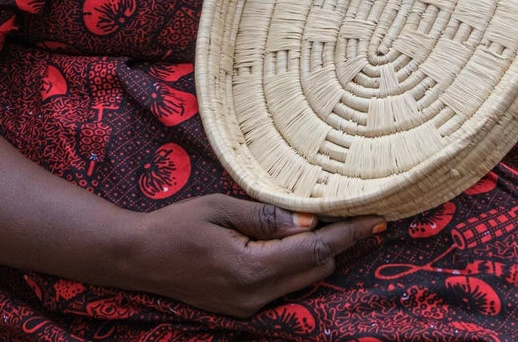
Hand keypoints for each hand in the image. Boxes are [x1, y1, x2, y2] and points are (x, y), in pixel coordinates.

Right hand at [130, 194, 383, 317]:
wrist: (138, 259)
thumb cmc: (176, 225)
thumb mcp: (219, 208)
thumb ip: (266, 218)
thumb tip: (310, 222)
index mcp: (250, 269)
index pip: (314, 250)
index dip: (349, 235)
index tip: (378, 220)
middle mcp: (255, 296)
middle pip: (315, 268)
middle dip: (335, 241)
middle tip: (348, 209)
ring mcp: (248, 307)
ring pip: (302, 279)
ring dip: (313, 252)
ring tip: (317, 220)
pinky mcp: (241, 308)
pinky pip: (282, 285)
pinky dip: (292, 263)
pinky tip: (286, 240)